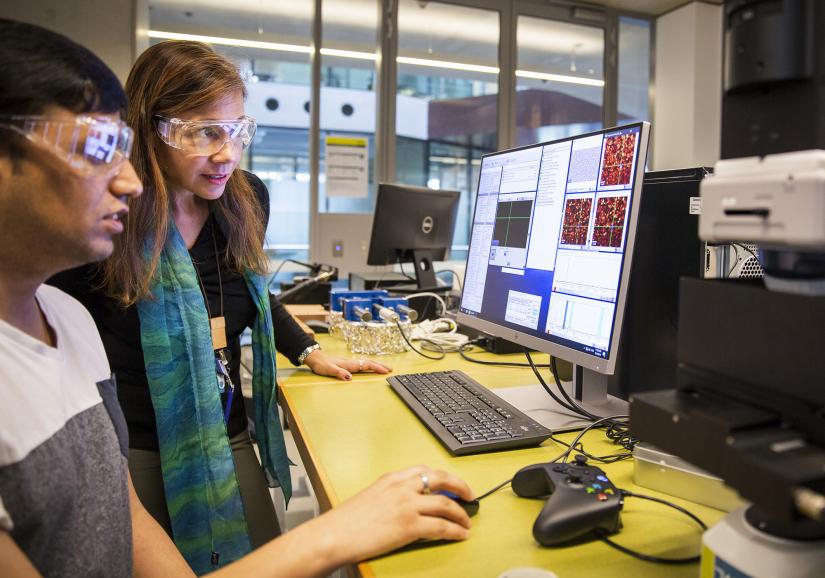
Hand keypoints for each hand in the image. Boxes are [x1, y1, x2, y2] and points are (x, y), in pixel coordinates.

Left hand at [303, 349, 390, 380]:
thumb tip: (349, 377)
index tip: (385, 371)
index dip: (376, 368)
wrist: (315, 357)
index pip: (366, 365)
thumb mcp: (328, 370)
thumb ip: (339, 373)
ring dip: (376, 364)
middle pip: (369, 362)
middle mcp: (351, 362)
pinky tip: (370, 366)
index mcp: (349, 364)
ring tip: (384, 368)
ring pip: (366, 362)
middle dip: (380, 365)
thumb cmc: (321, 364)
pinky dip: (369, 365)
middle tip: (390, 369)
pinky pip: (361, 363)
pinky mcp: (347, 363)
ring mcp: (349, 362)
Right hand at [316, 466, 473, 564]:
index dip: (443, 477)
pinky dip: (455, 530)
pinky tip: (461, 535)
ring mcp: (407, 505)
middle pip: (441, 479)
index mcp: (392, 478)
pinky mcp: (410, 525)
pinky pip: (442, 526)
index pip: (425, 471)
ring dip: (461, 514)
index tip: (451, 484)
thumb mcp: (371, 496)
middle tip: (469, 495)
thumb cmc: (347, 521)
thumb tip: (409, 503)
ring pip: (446, 504)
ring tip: (467, 522)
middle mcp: (402, 486)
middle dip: (460, 486)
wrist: (334, 534)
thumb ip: (391, 494)